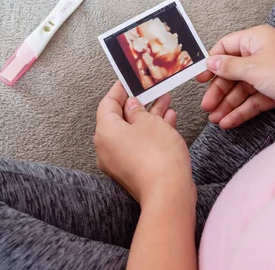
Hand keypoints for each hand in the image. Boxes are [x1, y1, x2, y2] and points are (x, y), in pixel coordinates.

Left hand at [94, 82, 195, 206]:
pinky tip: (168, 121)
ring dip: (149, 117)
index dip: (119, 90)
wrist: (169, 193)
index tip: (128, 81)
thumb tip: (131, 106)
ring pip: (133, 132)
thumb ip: (138, 110)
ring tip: (166, 102)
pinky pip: (139, 145)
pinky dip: (151, 133)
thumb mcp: (150, 122)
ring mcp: (119, 162)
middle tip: (151, 90)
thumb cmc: (158, 156)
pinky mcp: (133, 171)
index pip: (107, 104)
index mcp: (105, 132)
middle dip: (139, 103)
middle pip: (120, 119)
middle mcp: (107, 148)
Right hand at [196, 25, 274, 127]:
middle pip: (234, 71)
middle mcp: (264, 53)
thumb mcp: (254, 69)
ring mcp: (272, 72)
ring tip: (216, 120)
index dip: (212, 63)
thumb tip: (211, 62)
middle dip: (220, 90)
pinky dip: (243, 110)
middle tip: (207, 107)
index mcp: (257, 38)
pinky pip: (256, 99)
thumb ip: (229, 67)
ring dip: (229, 104)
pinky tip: (230, 122)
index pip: (226, 47)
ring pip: (244, 88)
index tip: (200, 79)